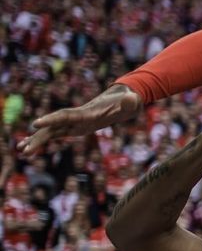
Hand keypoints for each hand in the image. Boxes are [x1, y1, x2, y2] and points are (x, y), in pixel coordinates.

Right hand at [23, 83, 142, 154]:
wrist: (123, 100)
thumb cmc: (127, 102)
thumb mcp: (131, 103)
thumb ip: (130, 102)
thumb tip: (131, 100)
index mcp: (87, 113)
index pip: (66, 116)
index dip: (52, 120)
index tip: (36, 124)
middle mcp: (76, 117)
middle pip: (54, 126)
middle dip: (39, 136)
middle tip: (24, 148)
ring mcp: (74, 122)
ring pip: (51, 132)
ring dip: (36, 140)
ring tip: (22, 151)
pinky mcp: (74, 127)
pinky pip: (56, 135)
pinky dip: (43, 141)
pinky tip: (30, 149)